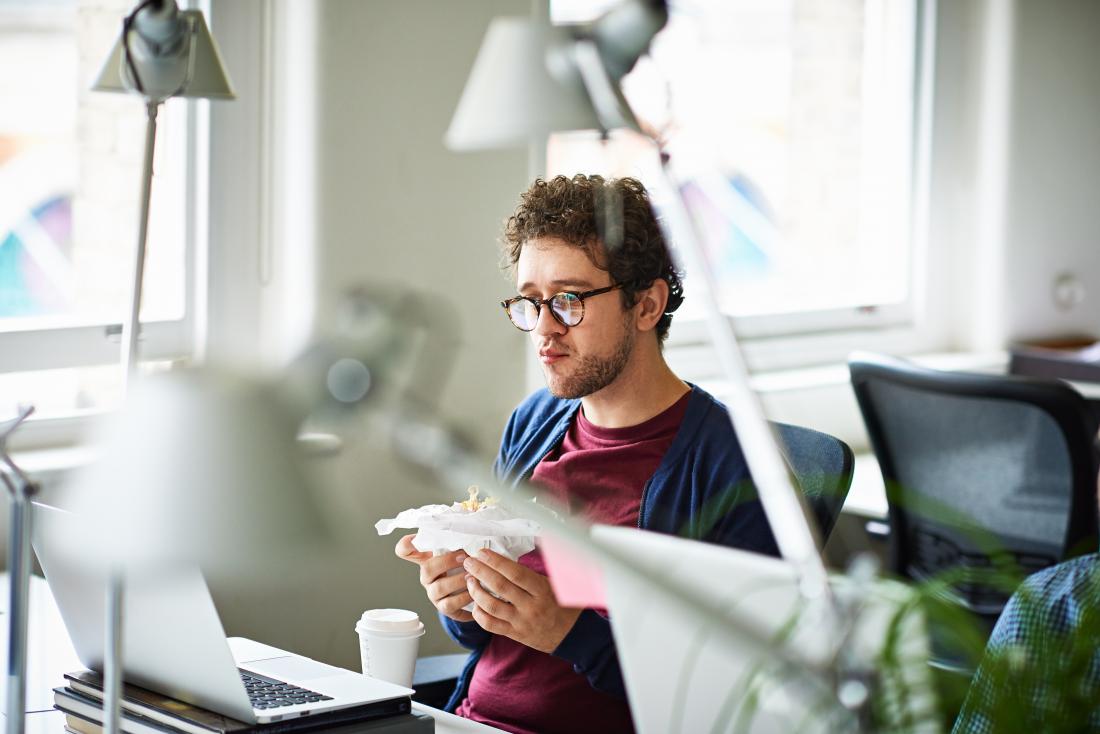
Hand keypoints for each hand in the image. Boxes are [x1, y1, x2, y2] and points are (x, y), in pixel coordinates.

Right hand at [394, 534, 473, 622]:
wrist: (475, 590)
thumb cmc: (465, 566)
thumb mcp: (461, 550)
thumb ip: (460, 538)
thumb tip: (469, 518)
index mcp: (427, 558)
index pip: (406, 549)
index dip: (406, 545)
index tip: (412, 539)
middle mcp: (427, 576)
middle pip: (427, 569)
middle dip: (447, 562)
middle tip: (465, 557)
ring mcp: (434, 594)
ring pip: (438, 589)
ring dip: (457, 581)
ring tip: (473, 575)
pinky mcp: (445, 608)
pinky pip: (450, 605)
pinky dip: (464, 598)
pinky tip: (476, 591)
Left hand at [463, 549, 580, 652]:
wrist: (574, 634)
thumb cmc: (564, 604)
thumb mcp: (557, 584)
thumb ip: (537, 572)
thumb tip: (517, 555)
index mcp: (542, 590)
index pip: (515, 573)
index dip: (496, 561)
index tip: (482, 552)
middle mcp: (531, 606)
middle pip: (500, 587)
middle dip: (481, 572)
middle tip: (469, 562)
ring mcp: (521, 622)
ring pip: (492, 606)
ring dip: (476, 592)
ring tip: (469, 581)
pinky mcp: (515, 634)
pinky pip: (491, 625)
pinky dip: (479, 614)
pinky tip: (475, 604)